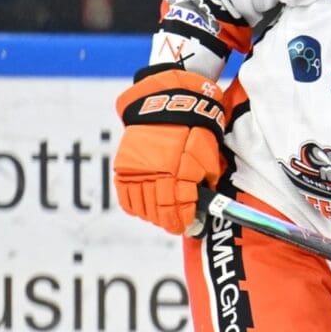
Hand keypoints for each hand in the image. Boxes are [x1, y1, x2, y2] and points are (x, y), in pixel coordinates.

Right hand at [113, 69, 229, 234]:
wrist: (167, 104)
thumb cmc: (195, 131)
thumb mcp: (208, 158)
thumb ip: (204, 184)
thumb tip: (202, 208)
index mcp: (179, 174)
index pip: (178, 209)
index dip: (183, 223)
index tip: (188, 227)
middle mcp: (154, 175)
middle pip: (158, 211)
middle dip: (168, 222)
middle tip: (175, 224)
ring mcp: (136, 171)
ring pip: (140, 206)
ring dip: (151, 215)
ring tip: (161, 216)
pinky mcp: (123, 166)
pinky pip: (124, 195)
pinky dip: (133, 205)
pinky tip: (143, 207)